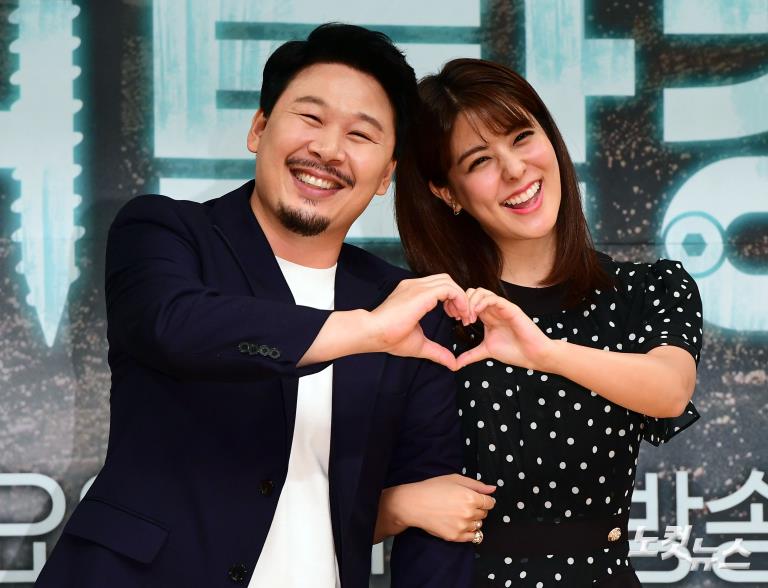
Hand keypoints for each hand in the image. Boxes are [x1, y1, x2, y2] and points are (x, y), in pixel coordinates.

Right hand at [368, 274, 470, 369]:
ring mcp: (417, 286)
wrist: (372, 333)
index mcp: (412, 293)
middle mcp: (415, 286)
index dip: (452, 300)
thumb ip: (437, 352)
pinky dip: (458, 299)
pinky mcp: (421, 292)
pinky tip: (458, 314)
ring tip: (461, 317)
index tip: (455, 318)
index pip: (439, 286)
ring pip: (448, 281)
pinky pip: (448, 288)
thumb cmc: (389, 338)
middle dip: (458, 297)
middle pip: (446, 280)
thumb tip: (453, 364)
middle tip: (461, 318)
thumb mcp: (420, 345)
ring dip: (460, 298)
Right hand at [381, 474, 495, 541]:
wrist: (414, 504)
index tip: (476, 499)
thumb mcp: (455, 479)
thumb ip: (477, 485)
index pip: (490, 503)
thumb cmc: (432, 489)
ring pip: (478, 525)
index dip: (483, 500)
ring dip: (472, 520)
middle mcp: (469, 513)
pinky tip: (458, 523)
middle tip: (462, 504)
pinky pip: (472, 537)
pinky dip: (468, 531)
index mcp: (471, 497)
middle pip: (484, 514)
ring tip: (457, 513)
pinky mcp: (455, 537)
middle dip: (477, 509)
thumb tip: (493, 489)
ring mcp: (462, 526)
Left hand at [456, 288, 554, 369]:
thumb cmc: (513, 351)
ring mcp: (502, 308)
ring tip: (469, 318)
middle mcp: (493, 309)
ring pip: (481, 292)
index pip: (469, 302)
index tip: (455, 319)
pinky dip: (481, 303)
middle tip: (460, 317)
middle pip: (472, 292)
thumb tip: (455, 365)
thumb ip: (470, 355)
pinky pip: (493, 298)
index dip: (459, 307)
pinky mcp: (510, 308)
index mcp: (487, 316)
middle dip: (462, 302)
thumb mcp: (486, 351)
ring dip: (470, 302)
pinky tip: (476, 314)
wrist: (533, 355)